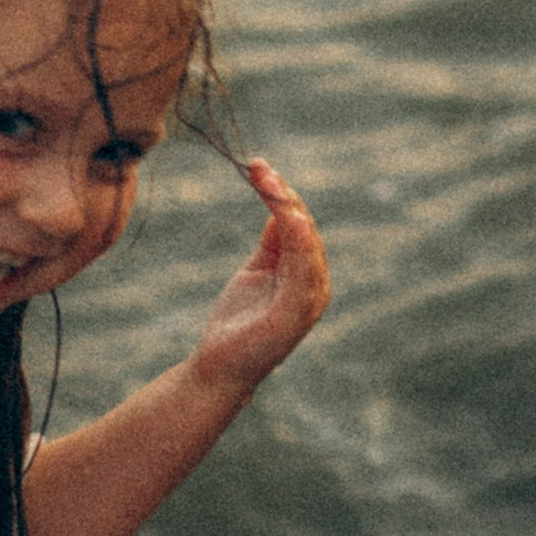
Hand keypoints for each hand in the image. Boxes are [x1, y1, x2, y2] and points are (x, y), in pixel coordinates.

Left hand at [191, 159, 330, 397]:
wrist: (219, 368)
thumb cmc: (237, 322)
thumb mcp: (257, 270)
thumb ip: (273, 242)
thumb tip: (279, 205)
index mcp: (308, 275)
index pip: (301, 225)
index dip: (282, 194)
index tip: (258, 167)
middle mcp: (316, 285)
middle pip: (306, 228)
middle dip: (283, 195)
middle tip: (257, 167)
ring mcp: (310, 301)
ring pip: (306, 244)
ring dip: (287, 208)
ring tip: (267, 181)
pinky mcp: (297, 313)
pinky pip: (303, 271)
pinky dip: (301, 243)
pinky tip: (291, 218)